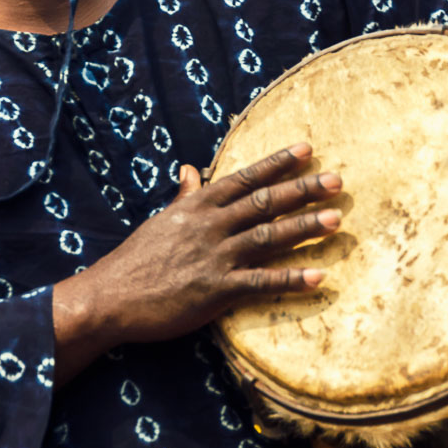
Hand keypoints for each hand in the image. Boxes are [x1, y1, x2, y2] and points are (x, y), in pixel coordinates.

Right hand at [52, 142, 341, 384]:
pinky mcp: (216, 291)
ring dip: (304, 228)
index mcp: (197, 207)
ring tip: (336, 219)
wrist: (110, 298)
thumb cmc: (135, 260)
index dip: (278, 164)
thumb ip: (185, 196)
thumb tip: (192, 169)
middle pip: (264, 203)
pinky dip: (291, 279)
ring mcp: (214, 258)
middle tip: (337, 181)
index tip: (307, 150)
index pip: (245, 178)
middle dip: (303, 190)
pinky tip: (319, 276)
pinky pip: (261, 283)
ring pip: (268, 237)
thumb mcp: (161, 220)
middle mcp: (210, 227)